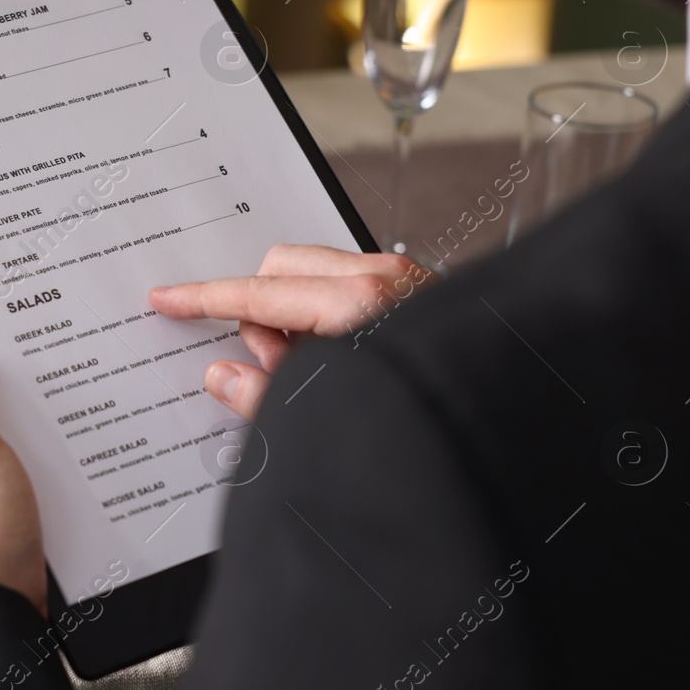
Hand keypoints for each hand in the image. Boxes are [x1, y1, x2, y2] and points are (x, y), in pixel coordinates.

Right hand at [150, 245, 432, 419]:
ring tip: (316, 375)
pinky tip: (343, 364)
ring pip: (314, 275)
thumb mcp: (330, 420)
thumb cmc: (436, 422)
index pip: (256, 295)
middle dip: (259, 312)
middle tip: (273, 369)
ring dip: (296, 319)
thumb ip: (267, 398)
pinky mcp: (421, 292)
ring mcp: (407, 280)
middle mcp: (385, 278)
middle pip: (280, 268)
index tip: (168, 299)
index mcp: (358, 303)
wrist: (521, 419)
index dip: (203, 299)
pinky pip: (349, 287)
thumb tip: (224, 376)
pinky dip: (329, 319)